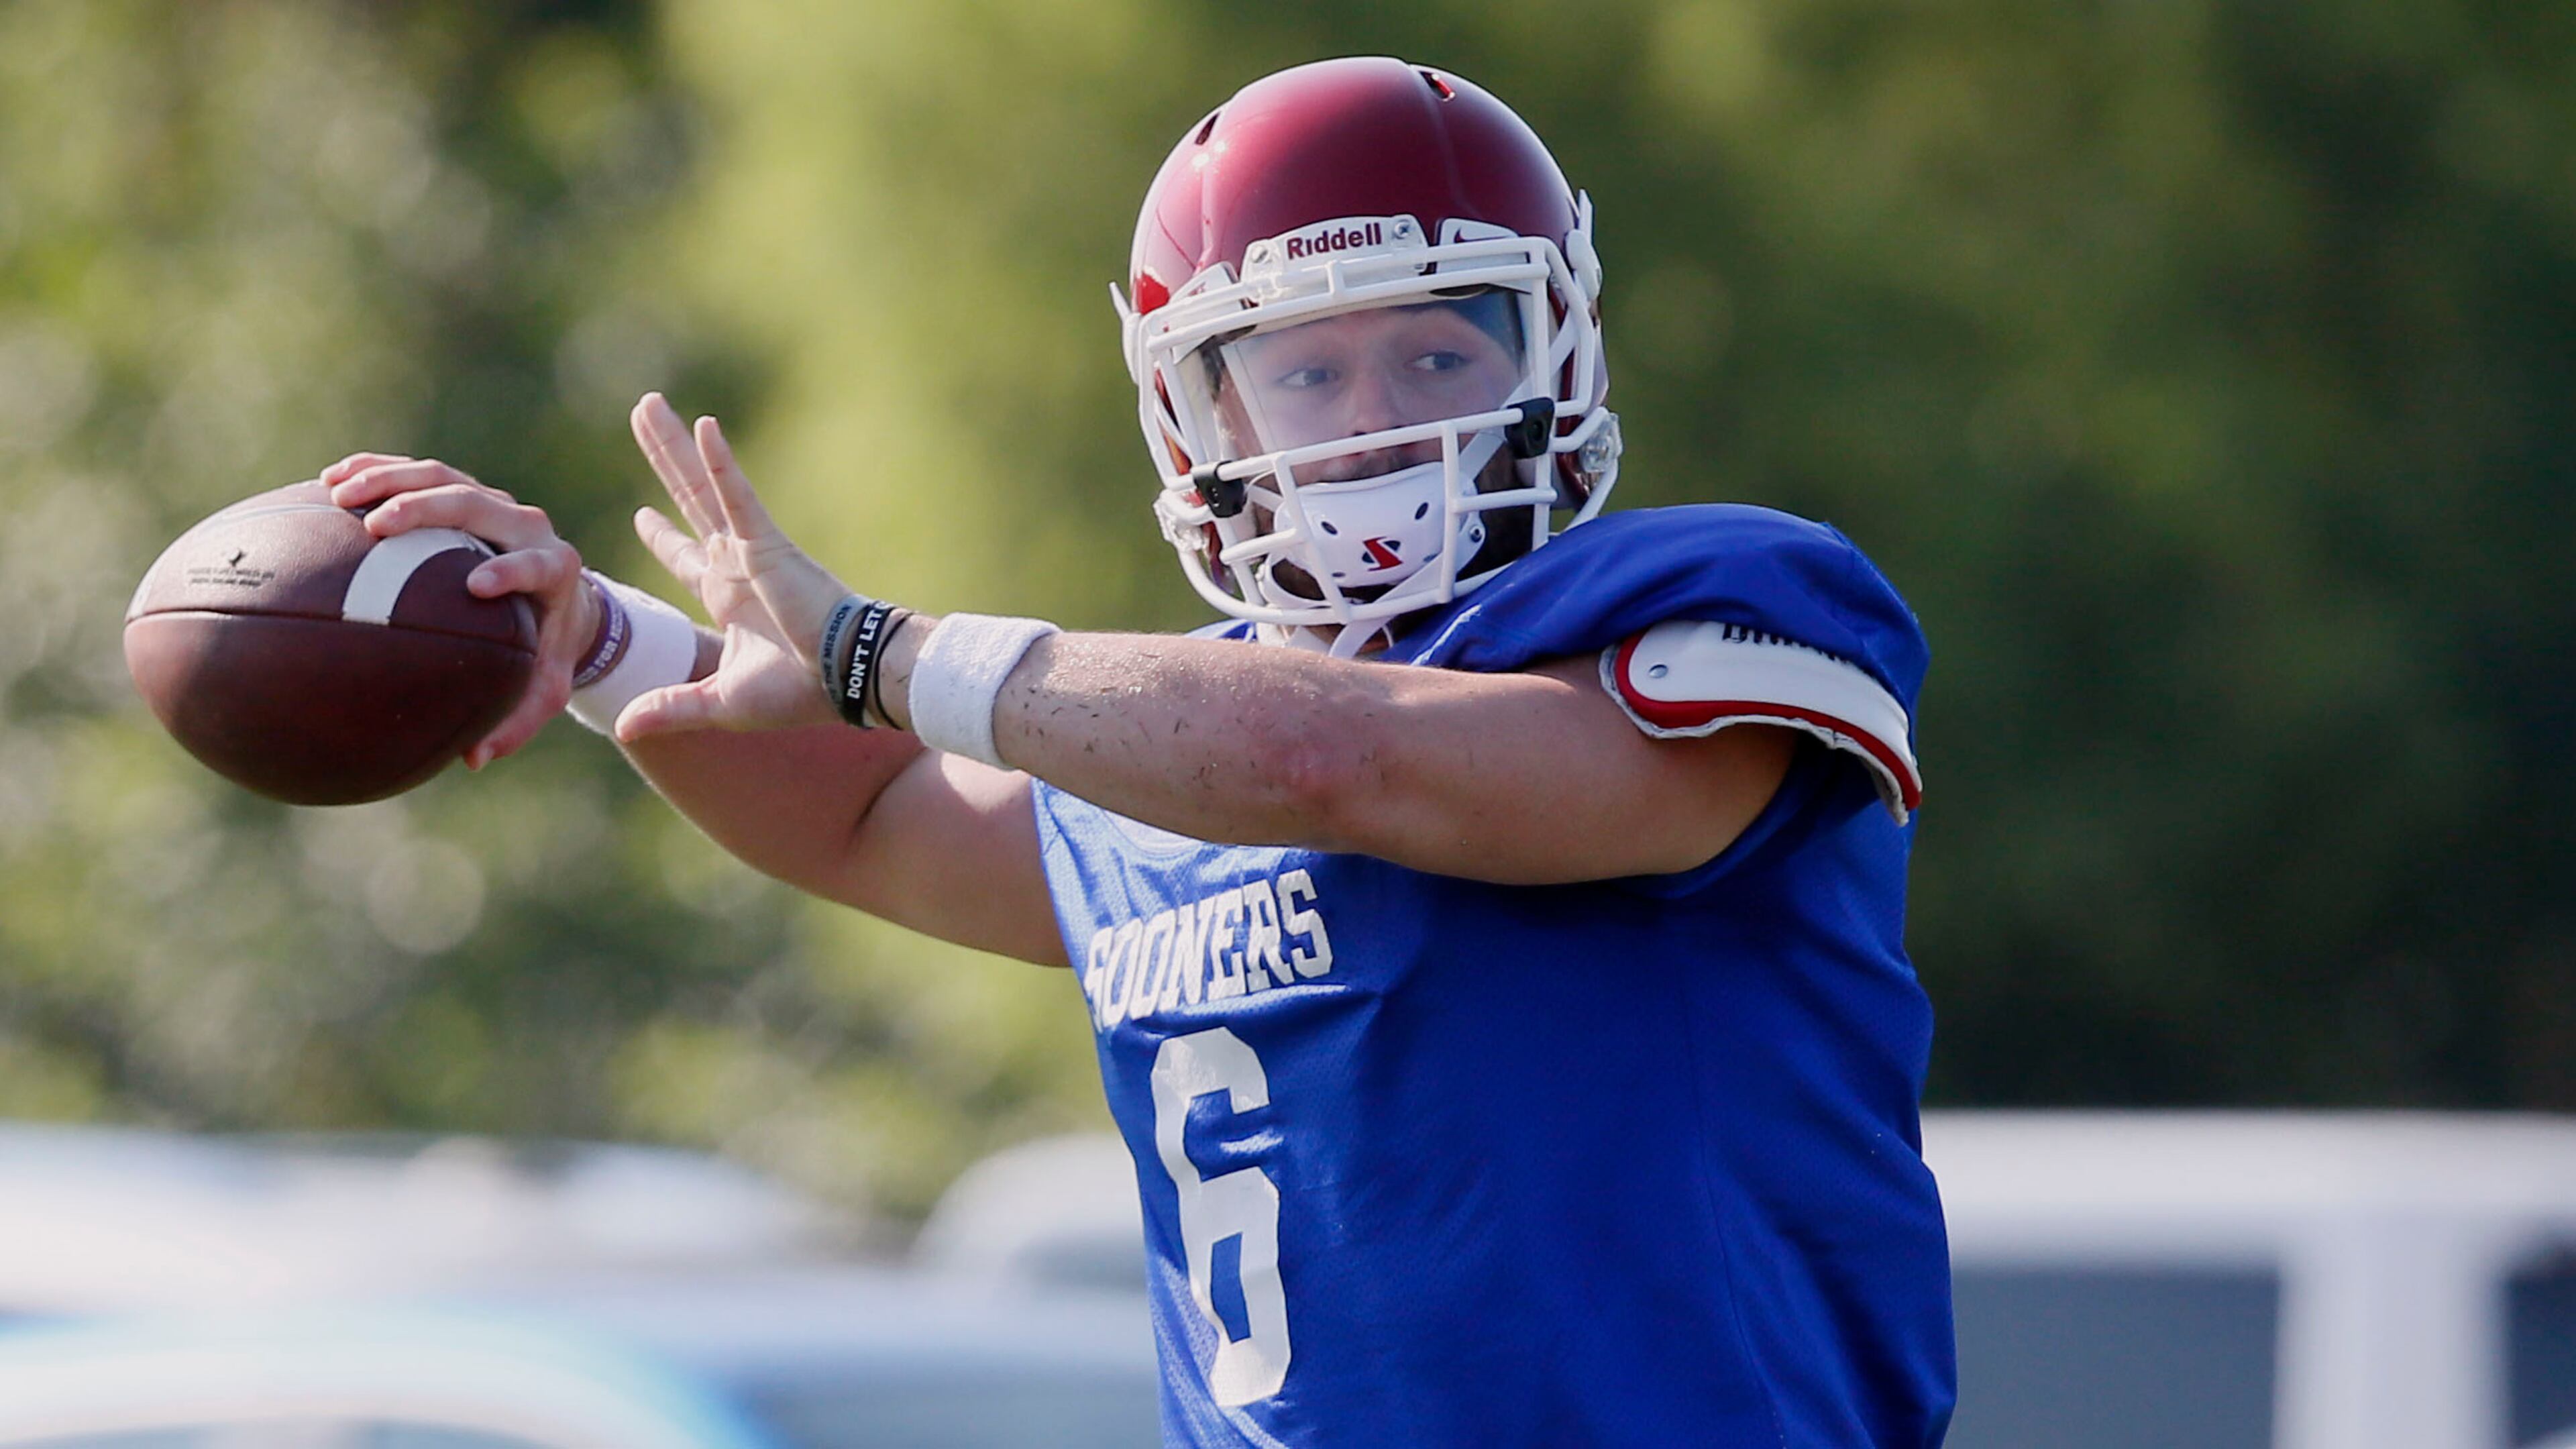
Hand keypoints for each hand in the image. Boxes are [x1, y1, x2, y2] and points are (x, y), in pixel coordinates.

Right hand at [318, 453, 595, 769]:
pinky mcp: (465, 490)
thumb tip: (474, 759)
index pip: (536, 565)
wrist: (562, 596)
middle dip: (428, 509)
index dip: (512, 570)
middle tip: (377, 525)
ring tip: (339, 492)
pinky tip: (330, 478)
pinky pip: (420, 472)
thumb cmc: (548, 648)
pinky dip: (379, 469)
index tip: (477, 585)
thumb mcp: (543, 688)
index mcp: (554, 570)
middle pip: (477, 503)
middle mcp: (526, 526)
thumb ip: (515, 722)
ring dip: (391, 479)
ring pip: (444, 476)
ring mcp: (494, 503)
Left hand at [618, 392, 853, 739]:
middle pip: (686, 502)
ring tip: (647, 405)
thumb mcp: (720, 703)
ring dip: (673, 446)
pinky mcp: (767, 544)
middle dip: (662, 460)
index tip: (642, 514)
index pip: (687, 556)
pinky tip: (703, 428)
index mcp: (727, 596)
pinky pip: (738, 496)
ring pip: (701, 486)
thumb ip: (670, 706)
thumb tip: (622, 726)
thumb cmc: (799, 694)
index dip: (663, 536)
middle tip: (641, 415)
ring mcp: (749, 549)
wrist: (847, 679)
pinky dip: (720, 463)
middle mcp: (735, 563)